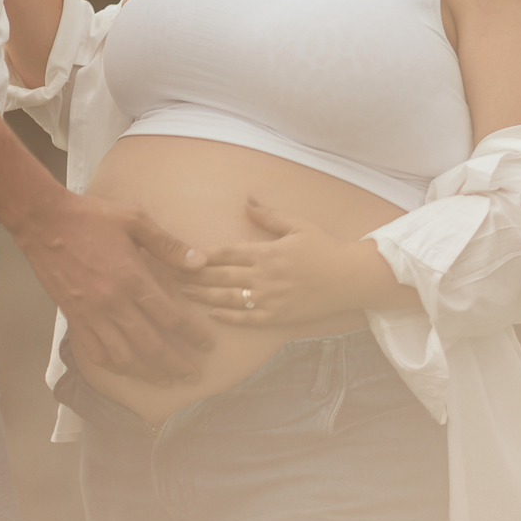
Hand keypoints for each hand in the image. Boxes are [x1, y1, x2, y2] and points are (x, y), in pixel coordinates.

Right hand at [22, 190, 214, 384]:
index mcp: (133, 278)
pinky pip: (95, 352)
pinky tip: (126, 369)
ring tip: (164, 380)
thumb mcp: (135, 220)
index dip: (192, 335)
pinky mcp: (74, 319)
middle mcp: (113, 303)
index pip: (170, 317)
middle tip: (192, 376)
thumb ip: (168, 245)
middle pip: (151, 345)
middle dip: (175, 364)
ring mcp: (92, 315)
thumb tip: (200, 262)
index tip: (206, 345)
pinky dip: (113, 366)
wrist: (45, 224)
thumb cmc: (92, 218)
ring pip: (124, 356)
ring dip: (147, 372)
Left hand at [180, 199, 366, 328]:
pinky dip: (228, 317)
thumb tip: (246, 201)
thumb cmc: (324, 248)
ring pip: (229, 298)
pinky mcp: (278, 316)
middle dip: (194, 275)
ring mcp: (270, 299)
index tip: (182, 254)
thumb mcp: (297, 225)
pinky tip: (212, 314)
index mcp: (267, 252)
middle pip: (221, 276)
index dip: (202, 254)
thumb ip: (269, 215)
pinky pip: (247, 319)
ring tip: (184, 292)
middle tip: (170, 275)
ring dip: (204, 296)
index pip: (227, 253)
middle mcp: (264, 277)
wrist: (349, 277)